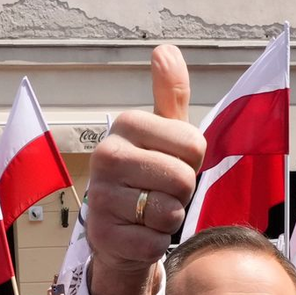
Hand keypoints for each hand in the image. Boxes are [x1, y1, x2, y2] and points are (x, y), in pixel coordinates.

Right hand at [86, 44, 204, 294]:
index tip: (171, 164)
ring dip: (169, 220)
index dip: (193, 163)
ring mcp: (100, 196)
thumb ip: (170, 96)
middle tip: (161, 193)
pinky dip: (155, 245)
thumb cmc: (149, 178)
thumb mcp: (163, 135)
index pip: (194, 146)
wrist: (119, 232)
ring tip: (148, 213)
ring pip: (169, 213)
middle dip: (181, 194)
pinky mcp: (103, 235)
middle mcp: (106, 155)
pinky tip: (138, 235)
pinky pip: (155, 244)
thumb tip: (165, 50)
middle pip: (183, 180)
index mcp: (125, 125)